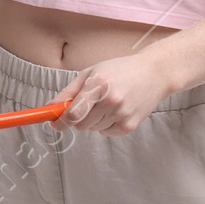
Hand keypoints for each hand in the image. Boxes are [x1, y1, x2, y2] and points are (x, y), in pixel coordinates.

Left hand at [50, 50, 175, 134]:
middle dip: (78, 118)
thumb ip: (68, 92)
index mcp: (99, 84)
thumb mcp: (91, 73)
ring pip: (92, 129)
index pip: (73, 113)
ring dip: (93, 121)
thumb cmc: (119, 70)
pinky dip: (106, 125)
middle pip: (80, 125)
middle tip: (87, 105)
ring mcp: (122, 115)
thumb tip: (49, 108)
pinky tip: (117, 110)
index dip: (60, 122)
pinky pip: (106, 133)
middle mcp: (111, 101)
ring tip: (107, 103)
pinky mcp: (130, 126)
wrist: (155, 74)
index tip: (54, 124)